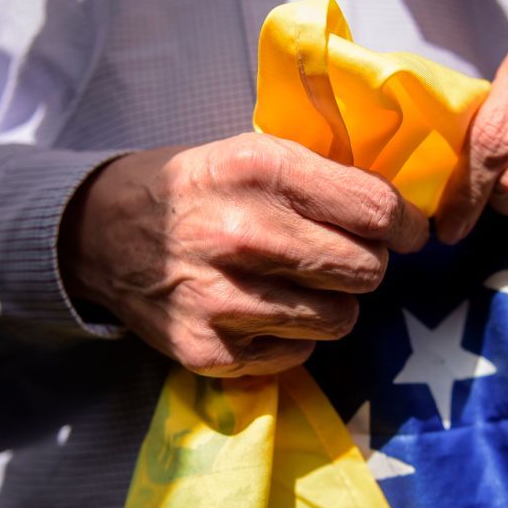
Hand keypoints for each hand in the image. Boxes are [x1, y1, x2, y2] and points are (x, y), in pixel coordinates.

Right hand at [60, 133, 427, 376]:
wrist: (101, 233)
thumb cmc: (198, 189)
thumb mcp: (254, 153)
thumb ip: (325, 177)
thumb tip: (404, 211)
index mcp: (262, 170)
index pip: (375, 209)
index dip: (405, 224)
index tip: (406, 232)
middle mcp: (244, 234)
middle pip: (367, 269)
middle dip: (366, 263)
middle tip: (340, 256)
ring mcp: (222, 299)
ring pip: (340, 318)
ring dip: (332, 303)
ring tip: (296, 284)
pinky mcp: (208, 351)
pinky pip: (299, 354)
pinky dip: (293, 337)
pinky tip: (261, 310)